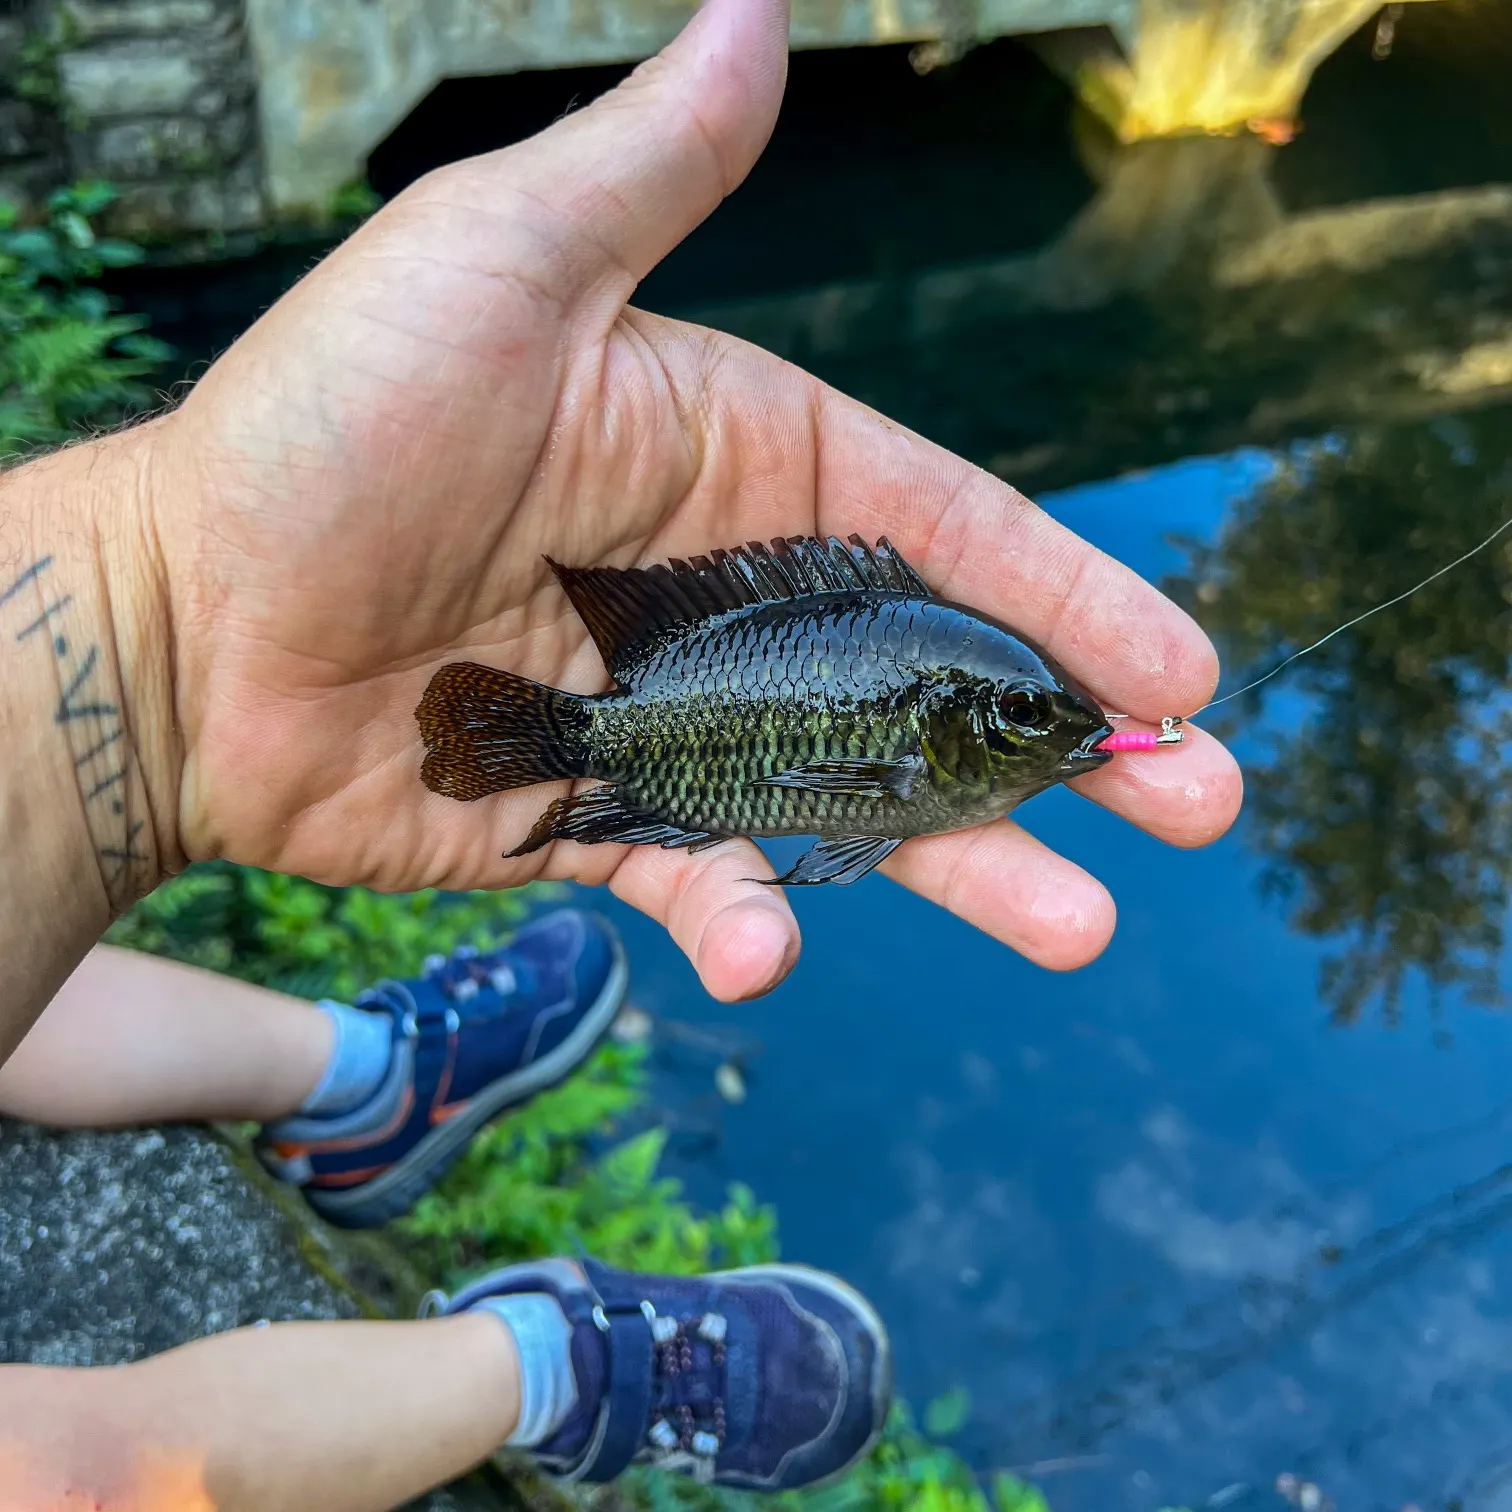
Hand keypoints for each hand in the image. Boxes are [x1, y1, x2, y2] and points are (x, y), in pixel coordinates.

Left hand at [132, 0, 1239, 1000]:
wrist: (181, 614)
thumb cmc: (332, 423)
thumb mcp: (504, 263)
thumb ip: (652, 170)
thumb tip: (760, 12)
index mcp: (739, 461)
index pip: (946, 529)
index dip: (1068, 597)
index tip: (1179, 670)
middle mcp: (726, 596)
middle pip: (933, 679)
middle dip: (1065, 742)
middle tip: (1189, 804)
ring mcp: (669, 719)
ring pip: (849, 799)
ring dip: (965, 860)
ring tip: (1075, 923)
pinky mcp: (596, 816)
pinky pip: (703, 874)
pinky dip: (747, 916)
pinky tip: (771, 944)